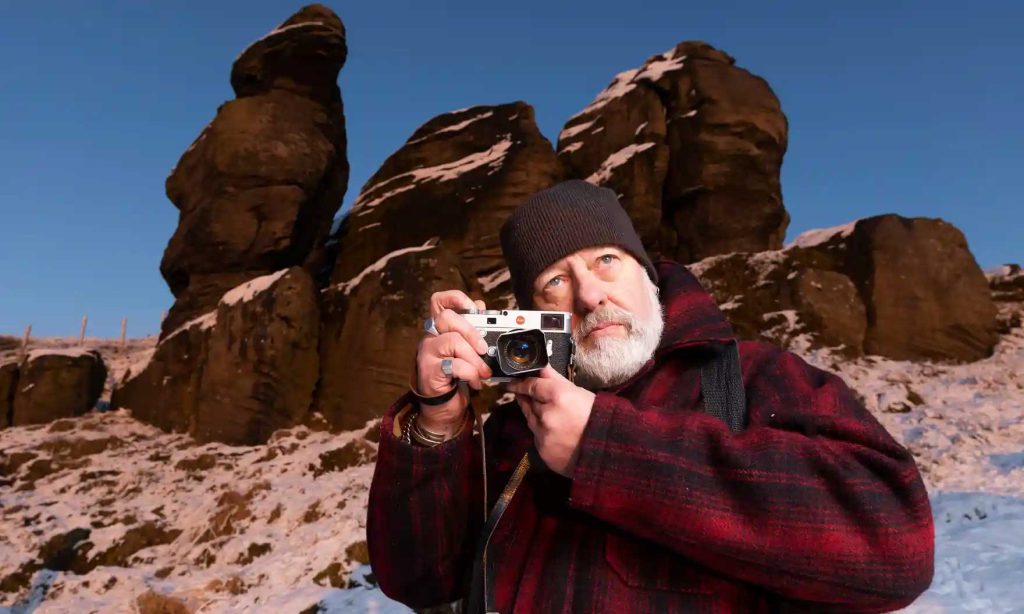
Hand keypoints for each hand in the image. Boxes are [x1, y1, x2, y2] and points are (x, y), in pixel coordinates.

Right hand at [415, 290, 492, 432]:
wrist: (443, 408)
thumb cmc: (456, 378)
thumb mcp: (468, 352)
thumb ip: (472, 330)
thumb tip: (480, 306)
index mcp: (440, 329)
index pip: (438, 302)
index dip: (455, 298)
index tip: (474, 307)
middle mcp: (430, 337)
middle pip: (446, 318)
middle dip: (471, 332)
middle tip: (485, 349)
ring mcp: (426, 353)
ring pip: (452, 340)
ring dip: (474, 358)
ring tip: (483, 372)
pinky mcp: (429, 370)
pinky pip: (454, 364)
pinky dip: (470, 374)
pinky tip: (474, 383)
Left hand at [504, 365, 595, 476]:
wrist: (609, 450)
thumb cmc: (598, 417)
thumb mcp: (579, 393)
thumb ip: (556, 380)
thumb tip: (541, 367)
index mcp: (557, 396)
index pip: (531, 386)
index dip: (519, 384)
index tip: (510, 382)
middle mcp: (547, 415)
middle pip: (530, 404)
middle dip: (532, 401)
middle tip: (533, 397)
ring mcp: (544, 435)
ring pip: (531, 421)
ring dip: (537, 417)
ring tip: (550, 416)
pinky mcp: (543, 452)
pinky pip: (538, 438)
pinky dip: (543, 434)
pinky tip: (556, 433)